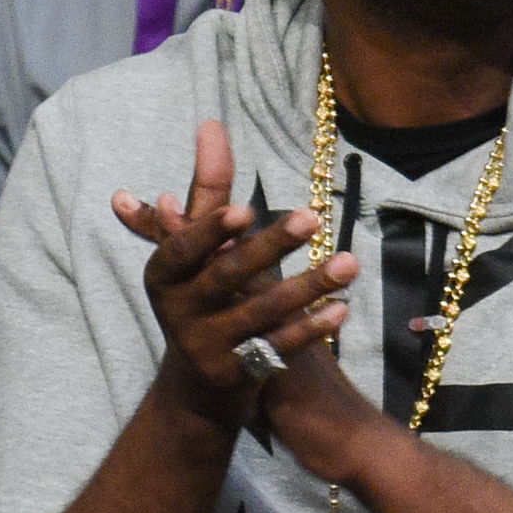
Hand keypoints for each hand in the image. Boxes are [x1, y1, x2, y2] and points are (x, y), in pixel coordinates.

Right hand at [111, 120, 354, 432]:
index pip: (183, 249)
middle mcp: (179, 311)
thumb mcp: (195, 249)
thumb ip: (208, 191)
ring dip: (309, 287)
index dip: (211, 231)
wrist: (194, 387)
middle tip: (312, 217)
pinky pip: (279, 350)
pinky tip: (342, 310)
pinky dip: (310, 330)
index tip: (245, 210)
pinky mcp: (237, 376)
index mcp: (164, 275)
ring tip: (349, 263)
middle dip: (271, 247)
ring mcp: (207, 347)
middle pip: (229, 276)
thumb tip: (211, 126)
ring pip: (263, 314)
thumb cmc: (200, 295)